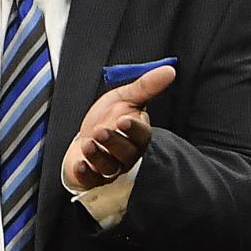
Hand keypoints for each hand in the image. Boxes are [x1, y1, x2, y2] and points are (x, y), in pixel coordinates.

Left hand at [63, 64, 175, 189]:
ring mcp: (110, 169)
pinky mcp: (92, 178)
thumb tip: (170, 70)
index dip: (134, 129)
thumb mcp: (125, 98)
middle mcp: (127, 155)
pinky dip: (85, 174)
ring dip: (98, 157)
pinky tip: (79, 164)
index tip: (124, 120)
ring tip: (88, 143)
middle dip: (114, 142)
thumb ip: (146, 86)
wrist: (84, 138)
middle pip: (126, 153)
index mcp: (138, 136)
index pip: (142, 136)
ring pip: (109, 167)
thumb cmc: (108, 118)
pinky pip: (91, 181)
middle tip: (101, 130)